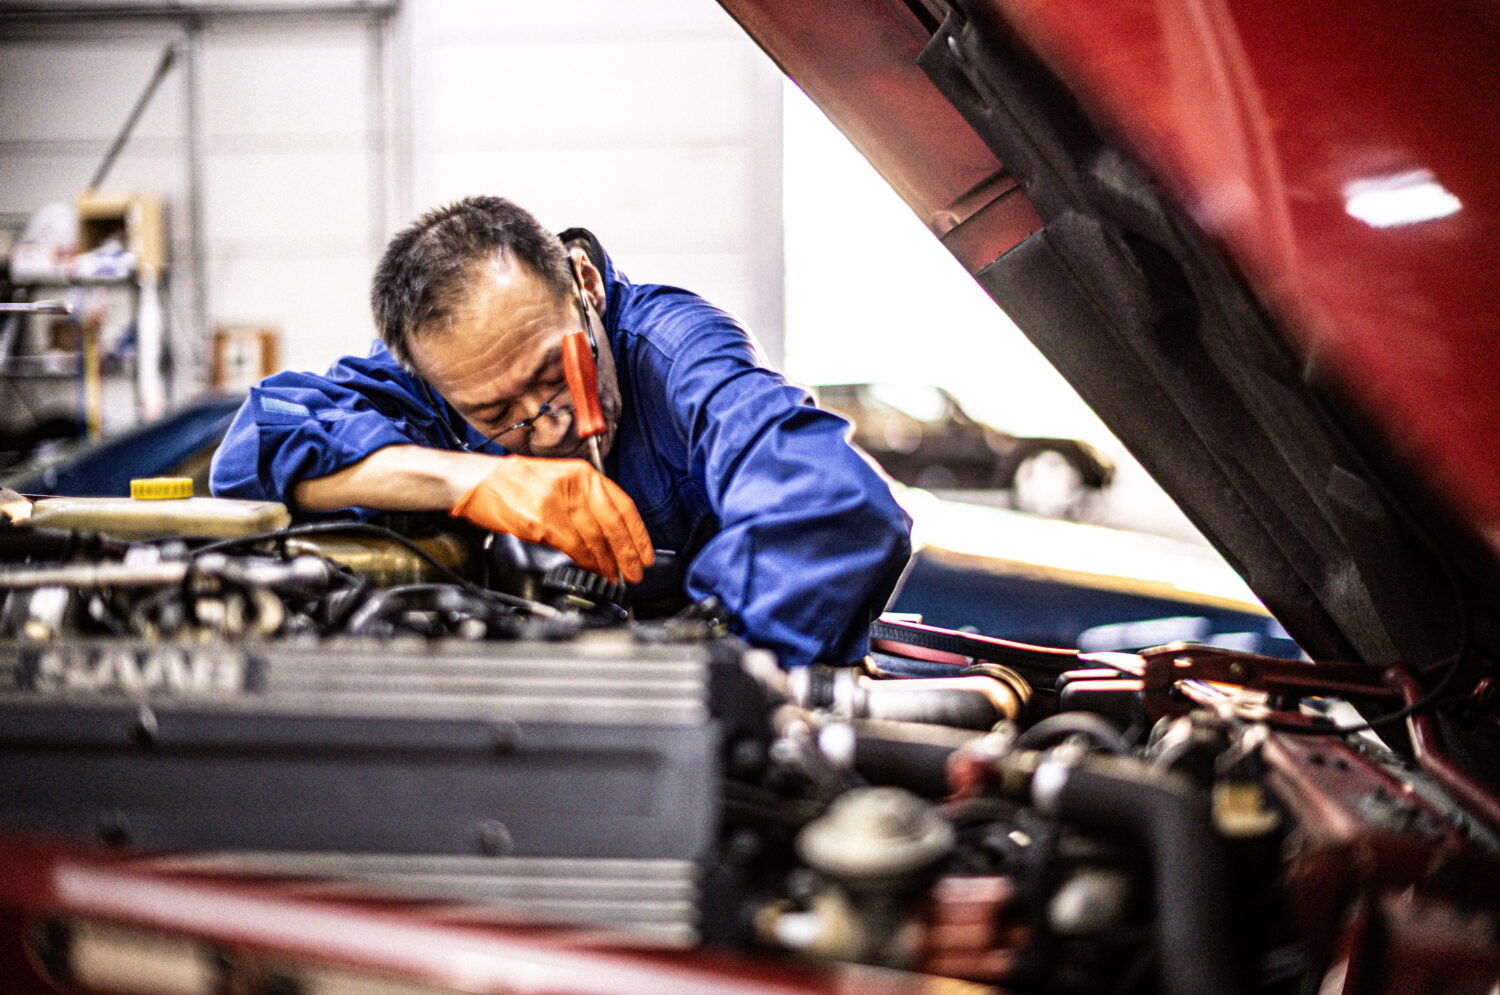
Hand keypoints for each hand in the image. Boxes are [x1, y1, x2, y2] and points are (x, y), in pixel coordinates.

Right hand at [449, 456, 653, 582]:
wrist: (478, 481)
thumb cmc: (514, 481)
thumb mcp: (559, 478)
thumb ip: (586, 499)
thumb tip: (609, 531)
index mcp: (581, 473)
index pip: (621, 506)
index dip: (637, 534)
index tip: (644, 553)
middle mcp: (573, 486)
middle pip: (611, 526)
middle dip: (627, 554)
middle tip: (635, 572)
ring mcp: (557, 504)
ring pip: (594, 540)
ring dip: (607, 563)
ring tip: (614, 575)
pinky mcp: (541, 523)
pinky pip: (572, 547)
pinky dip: (585, 562)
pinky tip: (592, 569)